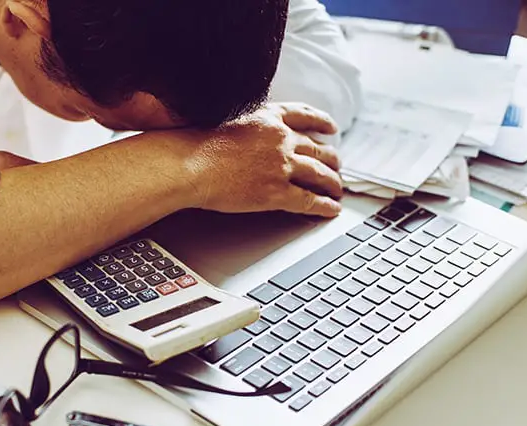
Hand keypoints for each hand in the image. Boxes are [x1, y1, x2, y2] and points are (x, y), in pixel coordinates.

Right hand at [181, 103, 343, 217]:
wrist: (189, 164)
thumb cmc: (196, 144)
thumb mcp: (227, 120)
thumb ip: (248, 126)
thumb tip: (250, 135)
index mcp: (269, 117)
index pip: (305, 116)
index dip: (322, 122)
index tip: (330, 128)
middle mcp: (281, 139)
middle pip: (318, 148)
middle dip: (331, 159)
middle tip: (335, 166)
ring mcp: (281, 166)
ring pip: (319, 174)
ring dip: (332, 183)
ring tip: (337, 190)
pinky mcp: (277, 193)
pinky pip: (309, 200)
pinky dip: (324, 206)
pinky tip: (331, 209)